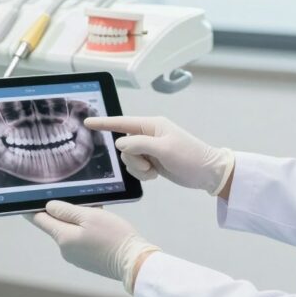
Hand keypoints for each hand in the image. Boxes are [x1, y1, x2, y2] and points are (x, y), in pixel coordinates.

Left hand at [29, 201, 159, 292]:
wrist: (134, 261)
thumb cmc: (113, 236)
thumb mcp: (89, 216)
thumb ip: (66, 210)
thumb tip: (48, 207)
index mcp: (62, 237)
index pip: (39, 220)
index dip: (32, 208)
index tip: (27, 198)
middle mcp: (65, 249)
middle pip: (57, 225)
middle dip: (65, 212)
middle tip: (82, 200)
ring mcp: (76, 257)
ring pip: (71, 232)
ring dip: (79, 221)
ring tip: (98, 214)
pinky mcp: (87, 261)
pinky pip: (81, 240)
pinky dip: (87, 231)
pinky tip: (102, 227)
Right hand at [86, 116, 234, 195]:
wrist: (207, 172)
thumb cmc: (190, 157)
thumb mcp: (164, 149)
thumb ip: (139, 144)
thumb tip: (120, 143)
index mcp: (152, 125)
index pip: (122, 122)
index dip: (104, 123)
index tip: (87, 121)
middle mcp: (149, 135)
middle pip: (124, 145)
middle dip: (132, 159)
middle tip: (149, 165)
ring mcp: (150, 149)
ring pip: (128, 158)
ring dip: (138, 168)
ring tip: (154, 171)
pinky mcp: (152, 161)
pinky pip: (136, 167)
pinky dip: (142, 173)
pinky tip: (156, 174)